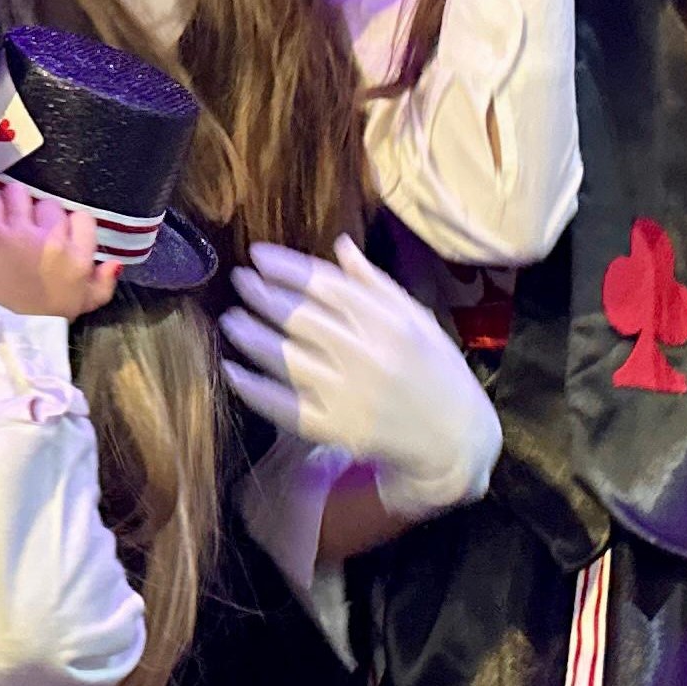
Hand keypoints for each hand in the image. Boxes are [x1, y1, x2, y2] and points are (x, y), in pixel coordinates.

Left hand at [0, 183, 116, 321]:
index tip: (55, 234)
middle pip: (50, 205)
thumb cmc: (39, 323)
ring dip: (12, 204)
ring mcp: (20, 231)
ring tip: (5, 219)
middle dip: (38, 216)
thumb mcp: (79, 307)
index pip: (83, 218)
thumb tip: (115, 263)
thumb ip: (102, 285)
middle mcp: (53, 240)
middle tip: (26, 230)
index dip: (68, 224)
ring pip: (19, 194)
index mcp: (78, 258)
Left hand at [219, 239, 498, 518]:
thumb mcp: (418, 320)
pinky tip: (232, 371)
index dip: (288, 269)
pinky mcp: (336, 430)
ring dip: (251, 337)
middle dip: (263, 296)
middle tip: (238, 280)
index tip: (258, 255)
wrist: (456, 440)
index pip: (327, 286)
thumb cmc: (437, 372)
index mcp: (390, 324)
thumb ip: (376, 284)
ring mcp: (349, 396)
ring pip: (287, 360)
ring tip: (230, 319)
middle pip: (302, 319)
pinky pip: (285, 407)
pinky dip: (255, 388)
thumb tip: (339, 245)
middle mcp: (367, 356)